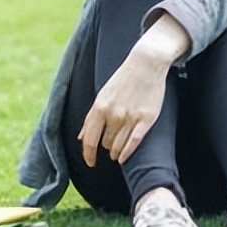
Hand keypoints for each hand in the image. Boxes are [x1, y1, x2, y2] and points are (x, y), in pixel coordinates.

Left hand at [78, 46, 169, 166]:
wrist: (146, 64)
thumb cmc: (123, 80)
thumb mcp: (102, 96)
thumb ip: (91, 118)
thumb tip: (81, 137)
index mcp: (99, 107)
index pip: (89, 139)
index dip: (88, 154)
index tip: (90, 162)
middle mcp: (113, 114)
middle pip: (105, 143)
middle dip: (106, 148)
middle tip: (109, 148)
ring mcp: (130, 117)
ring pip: (118, 145)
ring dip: (116, 152)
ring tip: (116, 154)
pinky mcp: (145, 119)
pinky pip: (133, 142)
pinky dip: (127, 153)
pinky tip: (124, 158)